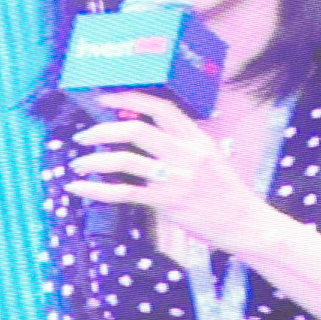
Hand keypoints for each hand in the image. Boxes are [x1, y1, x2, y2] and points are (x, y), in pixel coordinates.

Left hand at [71, 93, 284, 259]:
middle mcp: (186, 153)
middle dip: (102, 130)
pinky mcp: (167, 202)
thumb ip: (182, 145)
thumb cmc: (223, 191)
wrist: (243, 221)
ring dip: (93, 161)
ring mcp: (176, 177)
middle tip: (82, 136)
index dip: (130, 99)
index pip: (162, 109)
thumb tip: (148, 134)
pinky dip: (96, 189)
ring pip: (124, 160)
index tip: (105, 98)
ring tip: (77, 165)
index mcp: (197, 138)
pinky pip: (123, 192)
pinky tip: (78, 188)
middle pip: (136, 130)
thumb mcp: (209, 158)